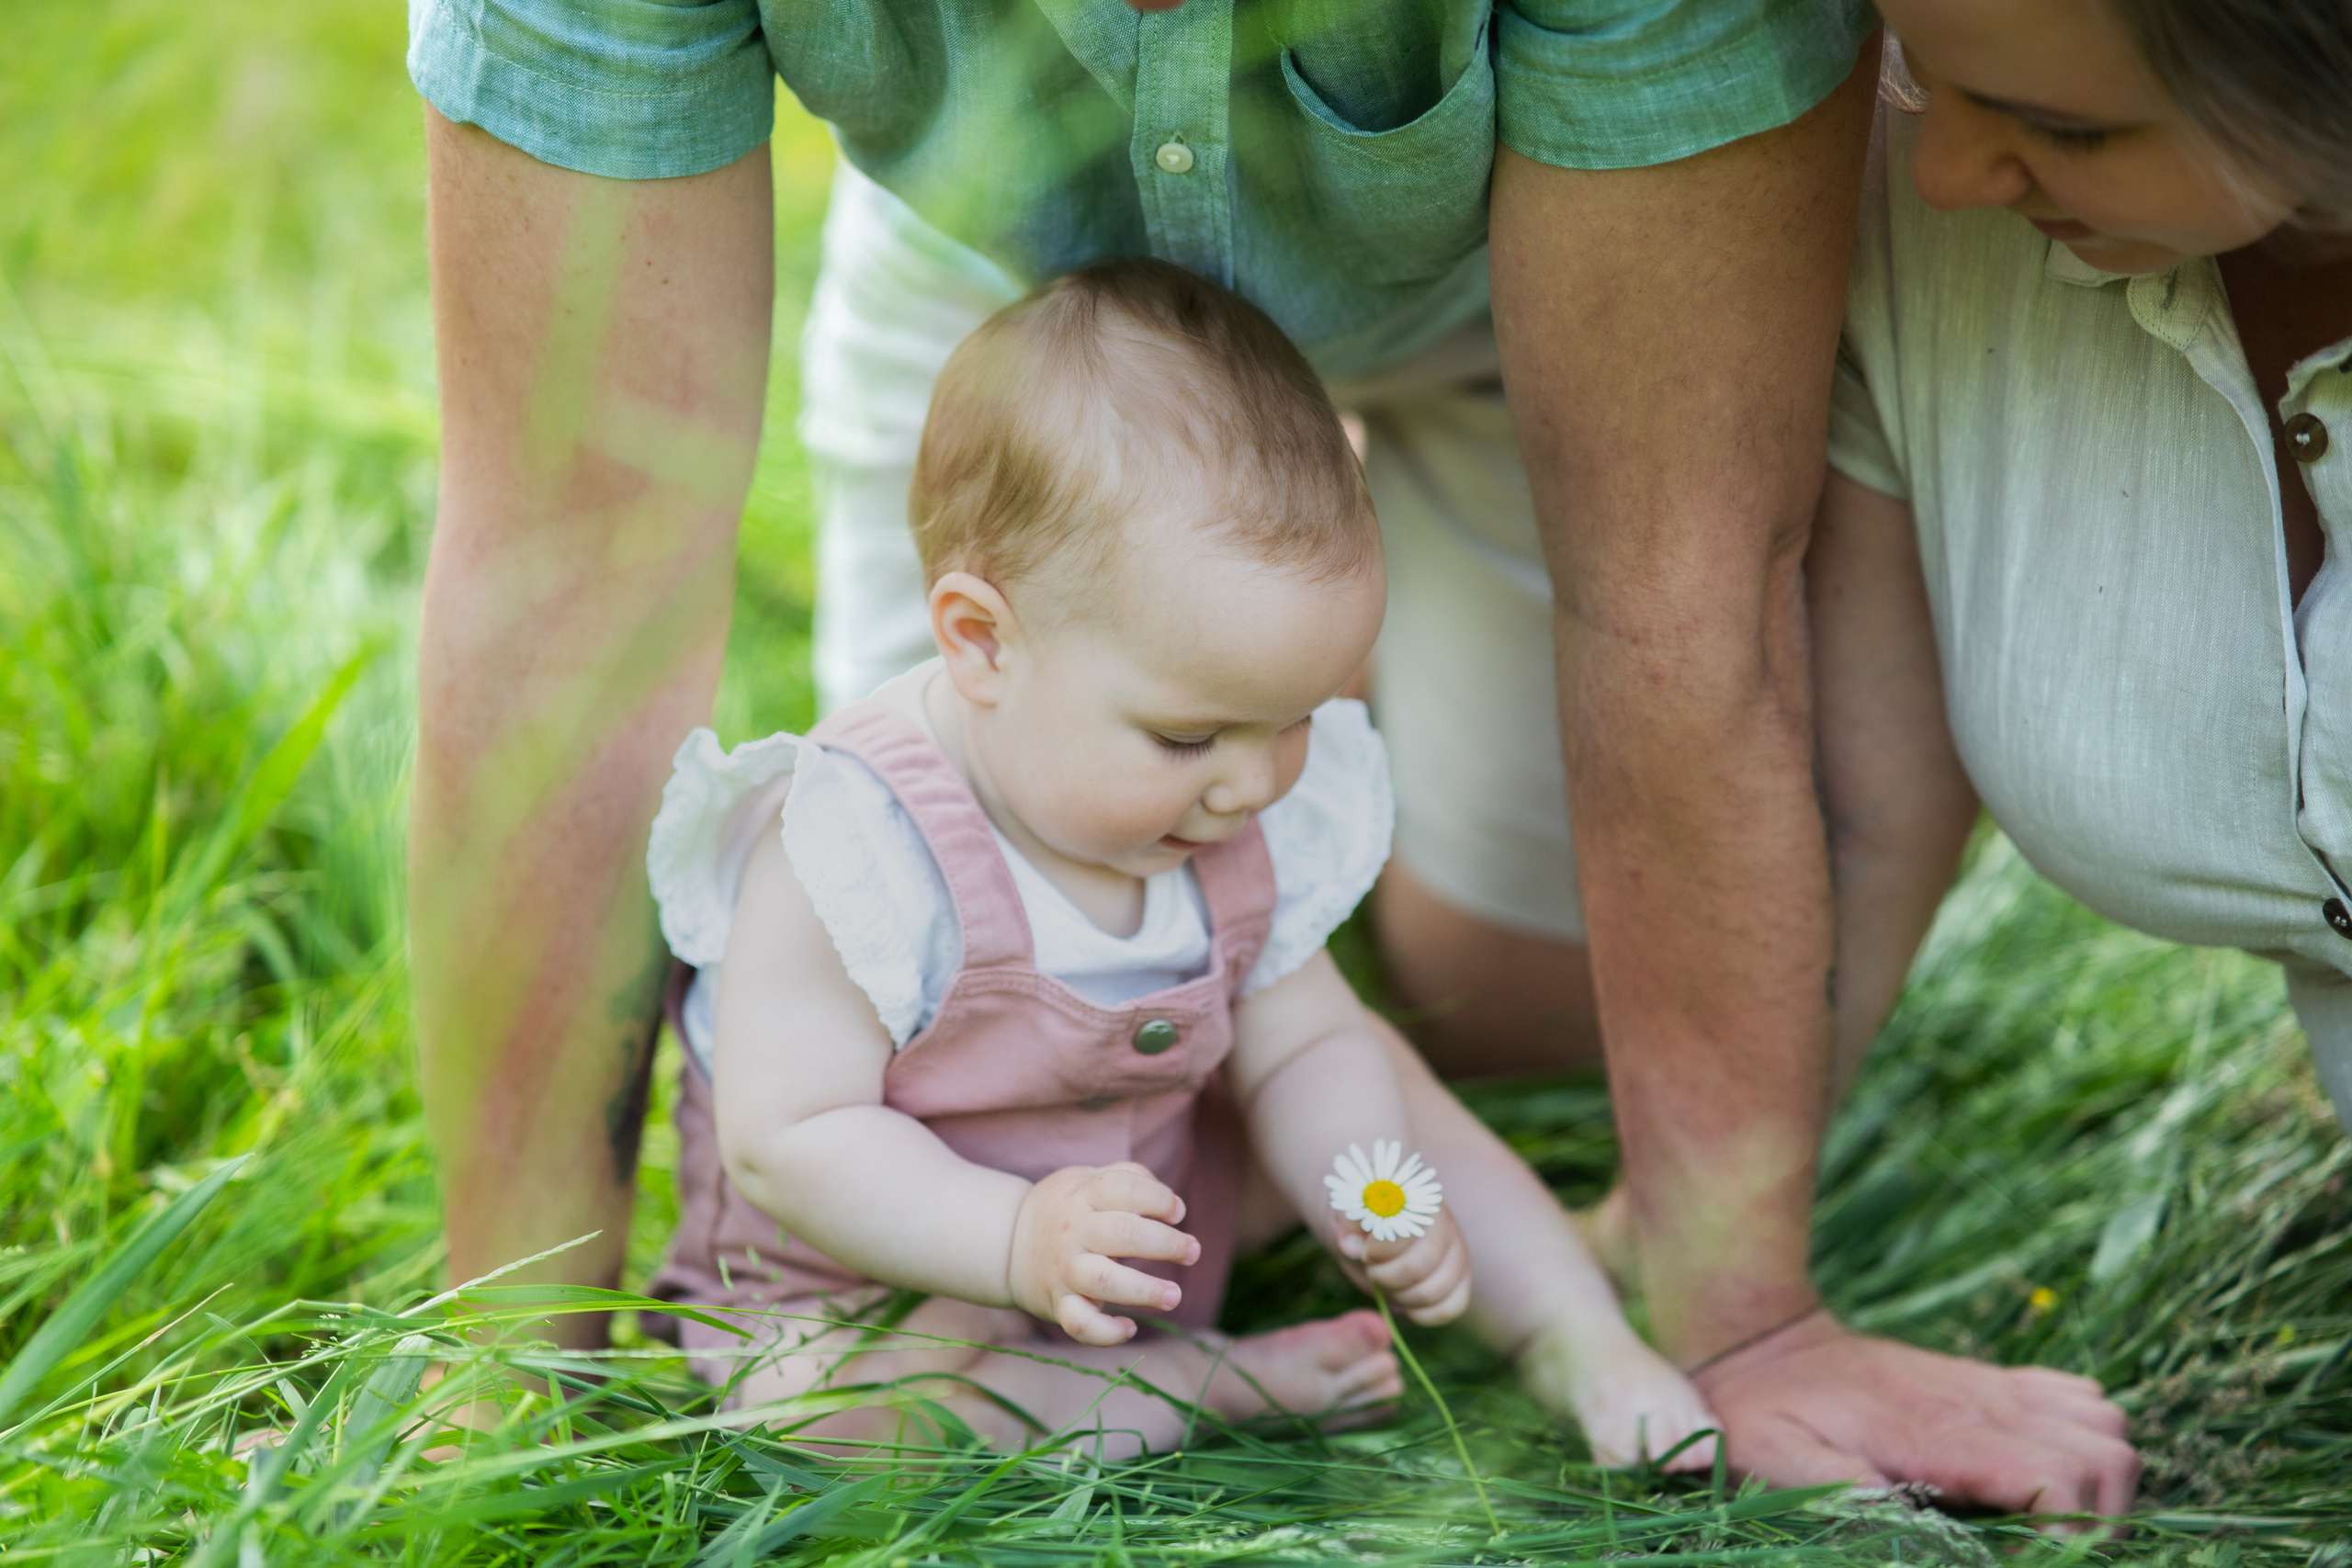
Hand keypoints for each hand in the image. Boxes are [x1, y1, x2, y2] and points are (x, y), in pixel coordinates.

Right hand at [1007, 1163, 1200, 1345]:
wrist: (1005, 1243)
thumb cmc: (1064, 1208)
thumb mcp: (1085, 1178)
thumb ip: (1127, 1177)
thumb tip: (1172, 1203)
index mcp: (1083, 1195)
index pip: (1123, 1188)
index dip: (1157, 1197)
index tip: (1177, 1212)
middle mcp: (1073, 1231)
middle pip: (1123, 1233)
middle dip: (1166, 1243)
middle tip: (1192, 1251)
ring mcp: (1064, 1269)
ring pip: (1104, 1280)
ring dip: (1145, 1290)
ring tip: (1174, 1296)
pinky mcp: (1057, 1303)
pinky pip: (1079, 1323)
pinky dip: (1105, 1332)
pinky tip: (1129, 1327)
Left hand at [1334, 1211, 1470, 1325]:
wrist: (1371, 1233)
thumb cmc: (1359, 1222)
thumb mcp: (1346, 1214)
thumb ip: (1347, 1223)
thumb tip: (1352, 1246)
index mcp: (1415, 1201)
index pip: (1402, 1234)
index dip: (1377, 1252)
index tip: (1365, 1252)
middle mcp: (1444, 1225)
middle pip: (1415, 1268)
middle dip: (1384, 1276)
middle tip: (1372, 1269)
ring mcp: (1457, 1254)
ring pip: (1433, 1292)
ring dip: (1400, 1295)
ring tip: (1388, 1281)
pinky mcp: (1461, 1280)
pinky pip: (1450, 1308)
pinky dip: (1422, 1313)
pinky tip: (1404, 1299)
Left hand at [1696, 1311, 2138, 1526]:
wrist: (1760, 1340)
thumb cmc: (1764, 1412)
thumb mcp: (1779, 1459)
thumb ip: (1843, 1491)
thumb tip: (1918, 1534)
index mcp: (1939, 1435)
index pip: (2057, 1478)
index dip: (2073, 1533)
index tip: (2040, 1560)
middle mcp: (1980, 1404)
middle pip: (2105, 1454)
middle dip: (2103, 1516)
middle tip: (2054, 1551)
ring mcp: (1990, 1387)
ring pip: (2105, 1424)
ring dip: (2102, 1478)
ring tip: (2056, 1520)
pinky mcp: (1989, 1380)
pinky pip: (2079, 1398)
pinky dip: (2086, 1438)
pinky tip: (2042, 1470)